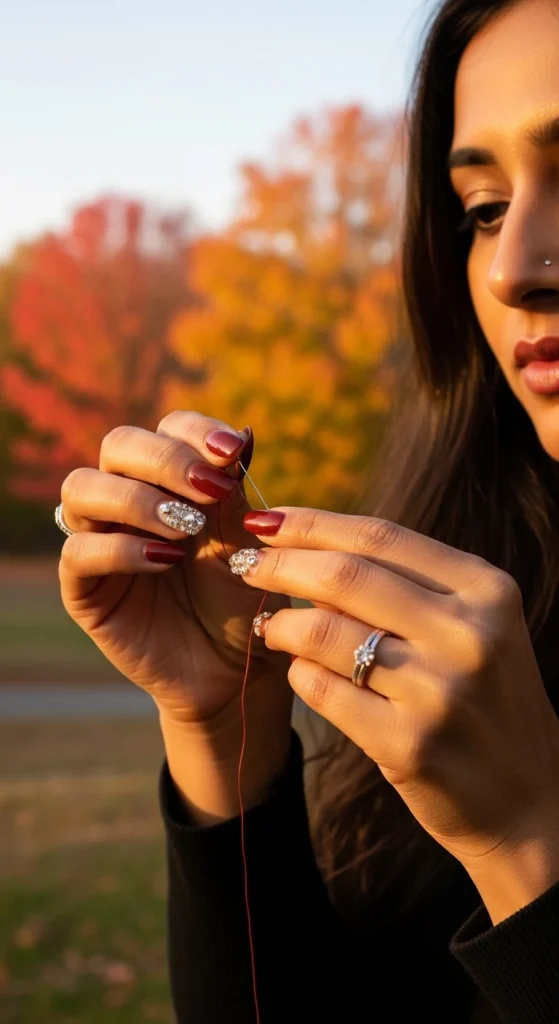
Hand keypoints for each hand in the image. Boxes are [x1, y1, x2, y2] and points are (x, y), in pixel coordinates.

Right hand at [58, 412, 291, 736]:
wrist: (235, 669)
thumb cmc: (242, 600)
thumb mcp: (246, 544)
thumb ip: (234, 495)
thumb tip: (241, 434)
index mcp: (171, 481)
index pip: (167, 429)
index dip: (195, 432)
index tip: (232, 452)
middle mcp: (128, 501)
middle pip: (118, 446)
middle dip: (165, 459)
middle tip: (209, 489)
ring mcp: (100, 540)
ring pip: (82, 488)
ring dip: (136, 498)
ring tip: (185, 528)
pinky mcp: (83, 588)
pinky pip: (79, 552)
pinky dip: (121, 549)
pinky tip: (164, 561)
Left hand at [235, 506, 558, 869]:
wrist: (528, 798)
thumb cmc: (483, 696)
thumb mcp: (473, 624)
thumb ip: (407, 583)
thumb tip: (309, 544)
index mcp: (486, 589)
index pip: (380, 536)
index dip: (311, 524)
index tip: (264, 520)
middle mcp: (468, 633)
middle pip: (344, 576)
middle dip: (280, 565)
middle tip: (245, 566)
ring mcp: (439, 692)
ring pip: (322, 633)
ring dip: (282, 626)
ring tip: (272, 628)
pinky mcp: (408, 745)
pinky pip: (320, 690)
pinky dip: (299, 675)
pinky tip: (303, 673)